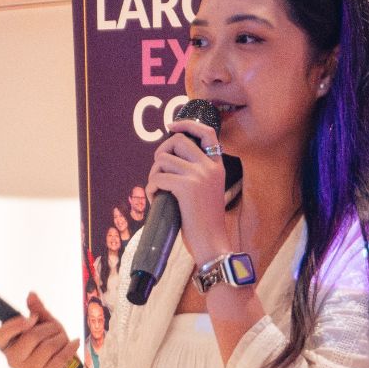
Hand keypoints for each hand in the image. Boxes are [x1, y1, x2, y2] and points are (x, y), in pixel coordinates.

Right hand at [0, 292, 84, 367]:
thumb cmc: (52, 343)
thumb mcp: (46, 324)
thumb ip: (37, 311)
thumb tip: (31, 294)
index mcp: (8, 345)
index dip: (14, 325)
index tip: (32, 319)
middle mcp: (12, 361)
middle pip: (30, 337)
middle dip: (49, 329)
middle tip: (55, 329)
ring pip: (47, 347)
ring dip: (61, 338)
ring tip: (64, 339)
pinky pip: (59, 359)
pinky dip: (70, 348)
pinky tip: (73, 344)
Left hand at [146, 118, 231, 264]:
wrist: (212, 242)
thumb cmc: (206, 222)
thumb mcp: (207, 191)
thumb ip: (196, 174)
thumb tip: (169, 161)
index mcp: (217, 166)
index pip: (207, 133)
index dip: (187, 125)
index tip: (172, 126)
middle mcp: (209, 167)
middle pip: (178, 141)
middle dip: (161, 152)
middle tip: (157, 169)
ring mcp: (199, 175)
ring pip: (164, 159)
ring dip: (153, 173)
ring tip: (156, 189)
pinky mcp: (186, 187)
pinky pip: (158, 178)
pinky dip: (150, 188)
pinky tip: (154, 198)